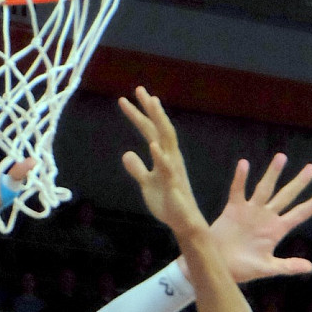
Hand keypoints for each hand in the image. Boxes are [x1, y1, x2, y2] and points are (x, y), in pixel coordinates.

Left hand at [119, 86, 206, 236]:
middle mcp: (171, 158)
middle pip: (161, 128)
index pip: (152, 131)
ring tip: (151, 105)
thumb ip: (137, 169)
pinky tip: (152, 145)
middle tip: (139, 89)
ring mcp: (173, 170)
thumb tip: (126, 154)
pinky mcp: (173, 186)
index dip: (141, 114)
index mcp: (165, 156)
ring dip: (159, 122)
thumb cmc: (168, 202)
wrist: (184, 223)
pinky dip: (161, 157)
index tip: (129, 97)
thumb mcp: (147, 183)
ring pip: (167, 141)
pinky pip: (167, 169)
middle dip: (151, 109)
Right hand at [209, 154, 311, 282]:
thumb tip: (309, 267)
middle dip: (299, 183)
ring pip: (264, 189)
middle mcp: (266, 218)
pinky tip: (245, 164)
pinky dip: (241, 178)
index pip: (299, 215)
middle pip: (286, 196)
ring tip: (282, 157)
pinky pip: (238, 191)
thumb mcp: (267, 268)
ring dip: (273, 174)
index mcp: (276, 231)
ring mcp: (251, 211)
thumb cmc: (241, 270)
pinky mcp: (233, 209)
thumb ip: (287, 266)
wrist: (218, 267)